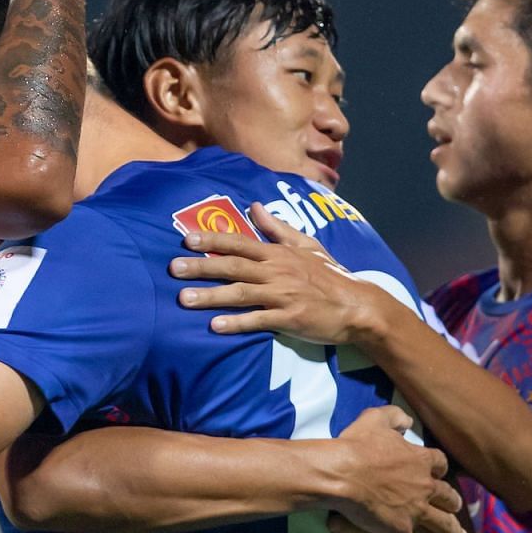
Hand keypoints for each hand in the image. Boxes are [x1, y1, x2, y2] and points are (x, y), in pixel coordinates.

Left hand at [169, 202, 397, 344]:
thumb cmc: (330, 275)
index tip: (186, 239)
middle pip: (233, 266)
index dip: (212, 240)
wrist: (358, 306)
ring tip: (183, 299)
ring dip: (210, 296)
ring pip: (240, 293)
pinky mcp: (290, 319)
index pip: (239, 242)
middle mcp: (276, 271)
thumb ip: (278, 227)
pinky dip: (236, 323)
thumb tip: (254, 206)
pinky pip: (258, 320)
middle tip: (172, 268)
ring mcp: (282, 295)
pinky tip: (215, 326)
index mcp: (278, 253)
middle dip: (201, 266)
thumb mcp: (306, 245)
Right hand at [316, 407, 463, 532]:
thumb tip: (406, 418)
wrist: (341, 474)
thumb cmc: (355, 446)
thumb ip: (394, 417)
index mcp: (419, 461)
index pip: (439, 464)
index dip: (439, 468)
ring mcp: (415, 513)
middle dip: (453, 502)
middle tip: (456, 508)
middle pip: (448, 496)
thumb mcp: (375, 419)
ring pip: (442, 526)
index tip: (439, 472)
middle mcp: (424, 488)